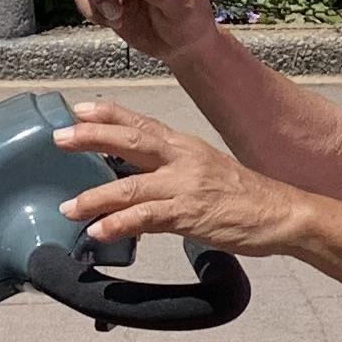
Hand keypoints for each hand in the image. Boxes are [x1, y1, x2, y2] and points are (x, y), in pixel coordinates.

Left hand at [56, 99, 295, 257]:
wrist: (282, 213)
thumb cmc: (244, 196)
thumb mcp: (205, 170)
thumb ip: (170, 171)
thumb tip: (133, 179)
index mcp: (185, 145)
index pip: (141, 122)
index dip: (109, 114)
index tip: (79, 110)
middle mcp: (183, 159)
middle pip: (131, 141)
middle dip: (92, 138)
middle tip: (59, 138)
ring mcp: (186, 186)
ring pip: (131, 186)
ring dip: (95, 197)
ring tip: (68, 206)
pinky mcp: (191, 214)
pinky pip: (147, 218)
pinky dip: (119, 224)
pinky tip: (98, 232)